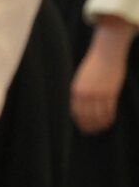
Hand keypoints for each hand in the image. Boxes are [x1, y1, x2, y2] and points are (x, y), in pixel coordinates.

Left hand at [71, 16, 135, 134]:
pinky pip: (109, 110)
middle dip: (88, 126)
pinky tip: (109, 122)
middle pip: (86, 116)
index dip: (79, 121)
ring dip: (99, 124)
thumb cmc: (94, 65)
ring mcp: (98, 94)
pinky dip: (108, 118)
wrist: (106, 54)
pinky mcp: (110, 93)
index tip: (82, 127)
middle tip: (90, 132)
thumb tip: (84, 105)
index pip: (75, 111)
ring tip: (100, 129)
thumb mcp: (82, 78)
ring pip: (98, 115)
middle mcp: (85, 94)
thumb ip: (82, 91)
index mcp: (76, 90)